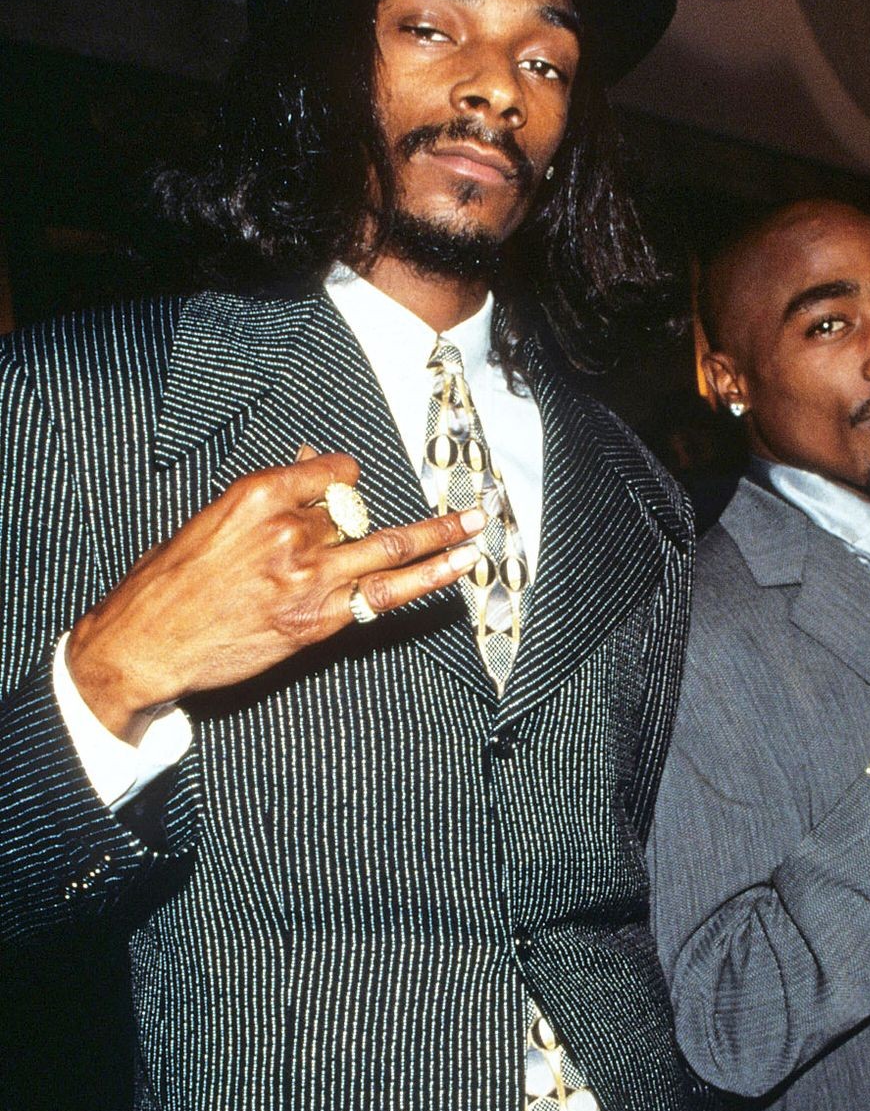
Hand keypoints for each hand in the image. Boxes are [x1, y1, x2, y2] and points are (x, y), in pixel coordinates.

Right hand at [66, 449, 482, 743]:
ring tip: (478, 528)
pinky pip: (384, 595)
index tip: (354, 484)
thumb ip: (269, 499)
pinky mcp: (318, 620)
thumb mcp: (213, 522)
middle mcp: (291, 529)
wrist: (148, 643)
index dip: (347, 478)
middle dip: (421, 511)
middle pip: (365, 511)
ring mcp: (309, 576)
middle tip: (471, 506)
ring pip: (390, 547)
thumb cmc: (171, 581)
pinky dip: (426, 580)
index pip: (332, 471)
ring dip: (442, 537)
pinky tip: (457, 570)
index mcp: (259, 494)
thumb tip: (313, 467)